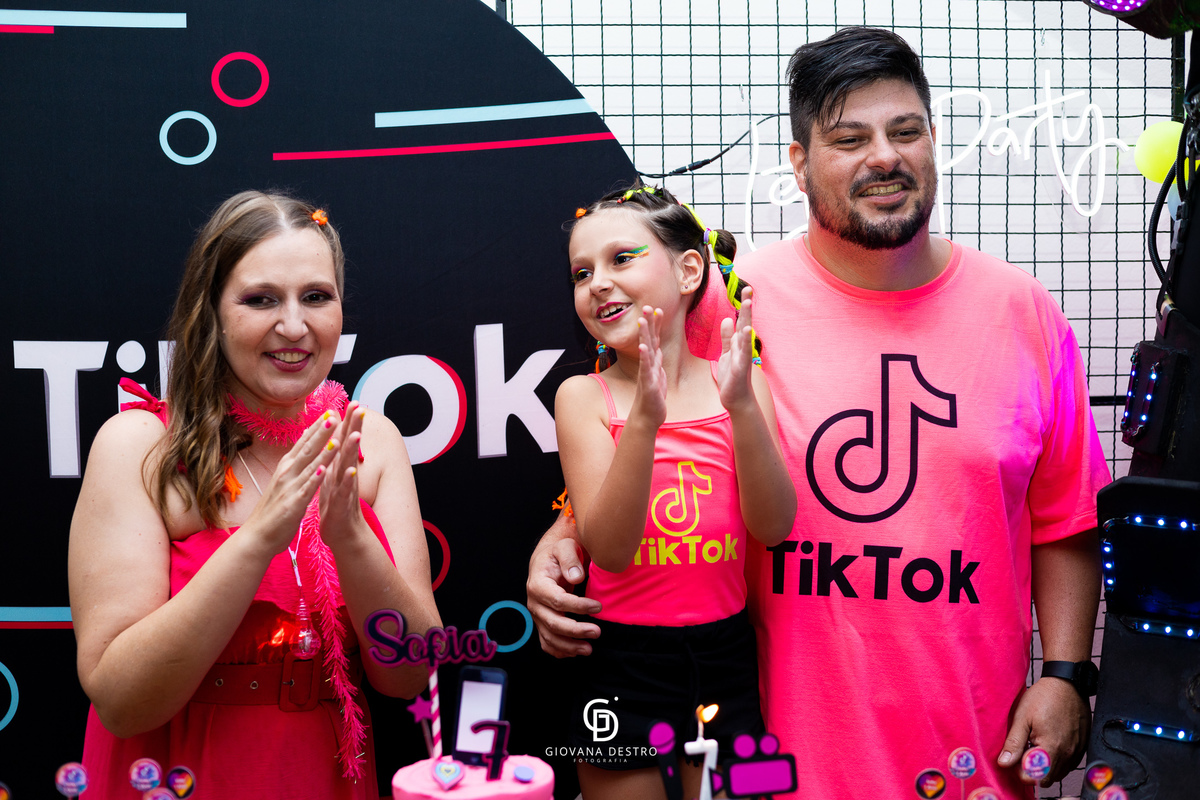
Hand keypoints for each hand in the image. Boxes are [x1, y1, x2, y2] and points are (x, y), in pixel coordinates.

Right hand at [241, 413, 338, 553]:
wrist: (257, 536)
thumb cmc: (273, 510)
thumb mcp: (284, 481)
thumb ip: (295, 463)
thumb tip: (304, 443)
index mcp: (287, 467)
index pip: (303, 442)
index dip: (317, 427)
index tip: (330, 410)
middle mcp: (287, 473)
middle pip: (307, 448)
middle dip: (321, 431)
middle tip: (334, 414)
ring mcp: (290, 487)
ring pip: (310, 465)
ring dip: (323, 450)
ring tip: (335, 436)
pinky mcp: (294, 503)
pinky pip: (307, 488)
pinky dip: (315, 477)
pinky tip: (325, 468)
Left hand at [319, 402, 367, 543]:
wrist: (343, 533)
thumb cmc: (335, 504)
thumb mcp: (334, 477)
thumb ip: (336, 458)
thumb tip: (336, 438)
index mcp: (340, 466)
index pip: (344, 440)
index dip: (348, 421)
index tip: (352, 402)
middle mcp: (346, 474)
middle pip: (351, 446)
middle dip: (355, 427)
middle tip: (360, 408)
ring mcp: (346, 488)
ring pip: (350, 465)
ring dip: (353, 450)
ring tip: (356, 434)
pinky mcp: (342, 503)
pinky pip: (345, 490)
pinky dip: (347, 480)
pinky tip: (351, 470)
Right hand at [526, 530, 601, 656]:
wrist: (547, 561)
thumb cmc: (558, 553)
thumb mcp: (564, 547)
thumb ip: (570, 559)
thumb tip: (576, 577)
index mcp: (538, 584)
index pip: (557, 600)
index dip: (578, 606)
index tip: (598, 606)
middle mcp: (534, 603)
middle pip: (553, 622)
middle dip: (575, 630)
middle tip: (597, 632)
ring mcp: (537, 615)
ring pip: (550, 637)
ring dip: (569, 646)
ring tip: (588, 649)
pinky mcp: (542, 623)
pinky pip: (547, 642)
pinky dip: (560, 651)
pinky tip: (575, 652)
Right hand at [629, 306, 666, 428]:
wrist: (648, 417)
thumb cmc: (653, 398)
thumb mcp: (658, 376)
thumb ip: (656, 362)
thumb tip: (657, 350)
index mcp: (652, 362)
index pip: (654, 340)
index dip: (656, 325)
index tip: (658, 309)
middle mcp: (648, 365)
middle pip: (649, 340)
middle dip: (649, 323)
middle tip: (648, 306)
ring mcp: (647, 373)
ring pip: (646, 350)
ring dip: (644, 335)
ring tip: (642, 320)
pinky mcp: (647, 383)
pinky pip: (645, 368)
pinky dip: (644, 357)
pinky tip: (643, 346)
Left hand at [717, 287, 755, 410]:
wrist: (736, 399)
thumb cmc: (731, 377)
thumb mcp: (727, 353)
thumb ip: (728, 337)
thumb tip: (727, 319)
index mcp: (738, 343)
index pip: (741, 320)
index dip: (742, 306)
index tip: (746, 289)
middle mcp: (743, 347)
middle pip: (745, 322)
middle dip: (746, 306)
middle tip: (748, 289)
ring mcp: (743, 356)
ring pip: (745, 334)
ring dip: (746, 318)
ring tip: (747, 303)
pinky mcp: (740, 367)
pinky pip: (743, 351)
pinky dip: (745, 341)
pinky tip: (746, 330)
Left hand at [997, 677, 1089, 786]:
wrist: (1067, 683)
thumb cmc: (1043, 697)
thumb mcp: (1022, 718)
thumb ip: (1013, 743)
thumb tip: (1004, 763)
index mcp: (1051, 748)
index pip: (1034, 778)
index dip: (1020, 771)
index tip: (1014, 758)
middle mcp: (1067, 754)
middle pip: (1047, 779)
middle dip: (1032, 771)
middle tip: (1023, 752)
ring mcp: (1077, 751)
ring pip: (1059, 773)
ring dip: (1046, 766)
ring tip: (1035, 745)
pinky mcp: (1083, 746)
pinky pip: (1069, 764)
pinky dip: (1057, 760)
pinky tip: (1048, 743)